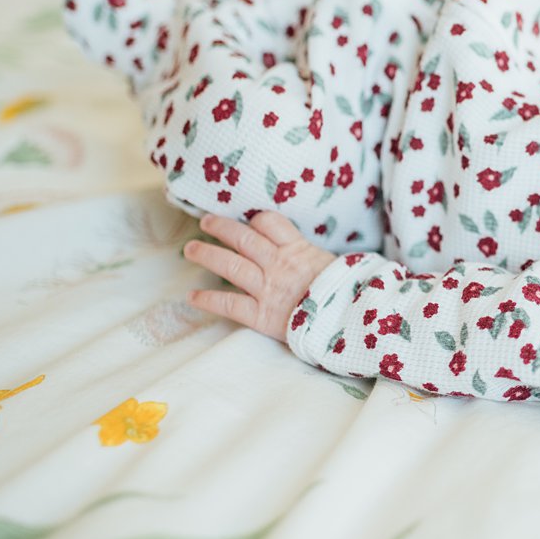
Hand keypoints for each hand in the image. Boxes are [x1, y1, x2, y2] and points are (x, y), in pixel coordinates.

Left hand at [184, 212, 334, 341]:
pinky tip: (193, 297)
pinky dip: (209, 300)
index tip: (248, 219)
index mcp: (298, 250)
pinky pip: (229, 304)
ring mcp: (267, 288)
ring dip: (208, 255)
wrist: (349, 319)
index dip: (256, 219)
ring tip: (191, 249)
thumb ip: (315, 258)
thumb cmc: (347, 292)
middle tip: (205, 221)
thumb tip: (314, 256)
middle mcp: (278, 265)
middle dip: (222, 228)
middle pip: (244, 239)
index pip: (270, 224)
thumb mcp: (334, 264)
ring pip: (230, 265)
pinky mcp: (261, 315)